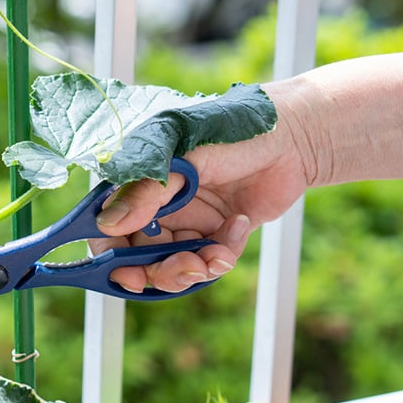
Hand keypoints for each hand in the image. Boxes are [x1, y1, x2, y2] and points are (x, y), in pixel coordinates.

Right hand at [92, 98, 312, 292]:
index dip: (110, 254)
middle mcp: (158, 204)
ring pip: (173, 265)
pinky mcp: (216, 233)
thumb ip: (148, 192)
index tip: (126, 274)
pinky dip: (222, 254)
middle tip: (185, 270)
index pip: (108, 225)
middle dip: (159, 270)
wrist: (294, 134)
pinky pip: (208, 261)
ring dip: (192, 269)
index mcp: (139, 181)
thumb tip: (108, 225)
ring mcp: (187, 220)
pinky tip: (239, 225)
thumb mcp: (185, 157)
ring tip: (214, 257)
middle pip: (138, 256)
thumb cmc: (233, 128)